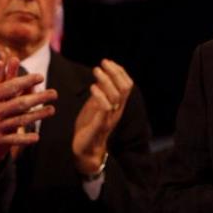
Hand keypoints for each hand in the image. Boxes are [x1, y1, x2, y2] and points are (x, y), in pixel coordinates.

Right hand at [0, 45, 56, 170]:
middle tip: (54, 93)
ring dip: (38, 115)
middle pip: (22, 103)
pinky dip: (25, 139)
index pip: (12, 86)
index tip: (40, 76)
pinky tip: (36, 137)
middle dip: (40, 98)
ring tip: (51, 110)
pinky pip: (13, 140)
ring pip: (22, 120)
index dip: (27, 80)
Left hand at [72, 59, 132, 173]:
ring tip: (96, 71)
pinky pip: (105, 108)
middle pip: (124, 88)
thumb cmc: (90, 126)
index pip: (127, 85)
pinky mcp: (100, 125)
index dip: (120, 72)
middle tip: (103, 63)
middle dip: (115, 72)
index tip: (109, 62)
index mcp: (118, 105)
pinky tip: (92, 87)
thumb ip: (101, 93)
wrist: (85, 150)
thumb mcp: (95, 105)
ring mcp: (109, 118)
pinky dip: (100, 95)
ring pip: (115, 96)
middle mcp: (117, 111)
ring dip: (106, 80)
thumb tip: (102, 76)